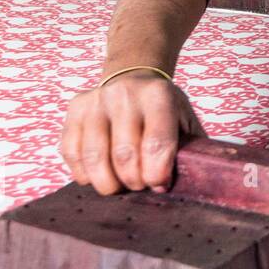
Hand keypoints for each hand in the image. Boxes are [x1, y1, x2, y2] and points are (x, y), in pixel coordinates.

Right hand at [60, 70, 204, 194]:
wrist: (133, 81)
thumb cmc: (163, 110)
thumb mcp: (185, 120)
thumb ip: (191, 148)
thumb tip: (196, 182)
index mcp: (158, 95)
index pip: (156, 142)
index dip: (157, 172)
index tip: (159, 185)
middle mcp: (125, 94)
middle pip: (124, 154)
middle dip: (133, 181)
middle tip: (139, 187)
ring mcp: (96, 101)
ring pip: (94, 156)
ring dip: (107, 182)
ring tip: (118, 187)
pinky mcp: (75, 110)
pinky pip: (72, 152)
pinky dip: (84, 173)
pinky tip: (97, 176)